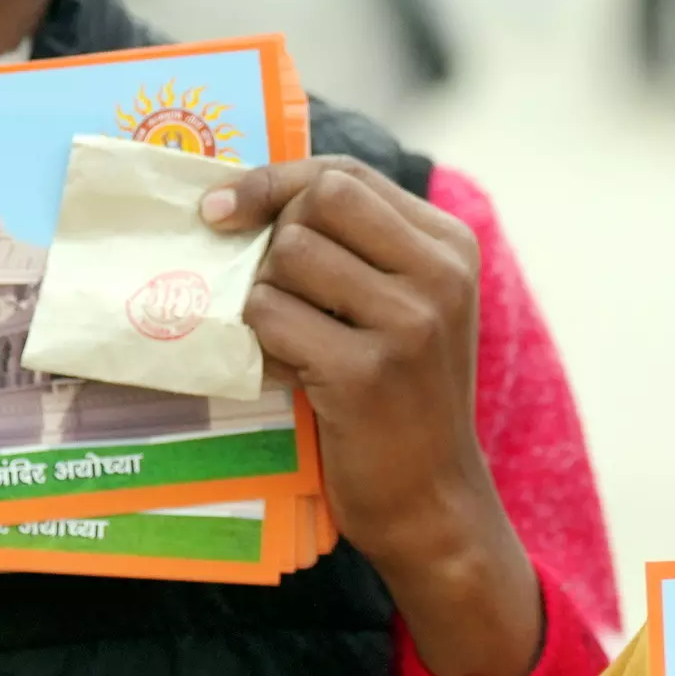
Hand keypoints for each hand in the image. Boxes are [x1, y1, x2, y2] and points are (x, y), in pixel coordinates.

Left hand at [202, 157, 539, 675]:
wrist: (432, 500)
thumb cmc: (403, 399)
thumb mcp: (407, 308)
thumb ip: (358, 248)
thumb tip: (249, 195)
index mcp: (450, 246)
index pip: (347, 175)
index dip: (276, 180)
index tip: (224, 207)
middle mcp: (439, 275)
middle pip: (317, 202)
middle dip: (273, 237)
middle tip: (272, 288)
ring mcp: (407, 323)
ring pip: (288, 256)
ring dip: (266, 295)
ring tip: (293, 337)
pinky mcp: (365, 372)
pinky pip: (272, 317)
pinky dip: (262, 342)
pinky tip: (290, 372)